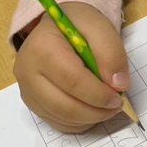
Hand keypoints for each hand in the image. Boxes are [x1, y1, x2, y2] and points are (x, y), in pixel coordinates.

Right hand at [13, 2, 129, 132]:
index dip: (98, 94)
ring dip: (89, 118)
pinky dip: (79, 122)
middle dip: (95, 112)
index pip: (72, 80)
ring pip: (61, 117)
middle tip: (116, 106)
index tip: (119, 97)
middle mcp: (27, 71)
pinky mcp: (32, 103)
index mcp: (42, 47)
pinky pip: (57, 122)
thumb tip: (118, 85)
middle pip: (63, 105)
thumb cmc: (78, 24)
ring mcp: (27, 89)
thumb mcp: (100, 27)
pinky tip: (91, 109)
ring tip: (106, 107)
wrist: (57, 27)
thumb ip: (111, 53)